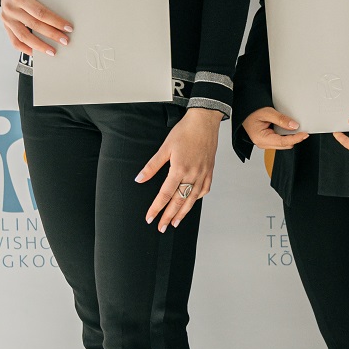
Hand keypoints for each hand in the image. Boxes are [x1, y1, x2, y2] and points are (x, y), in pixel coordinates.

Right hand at [0, 0, 71, 57]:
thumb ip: (44, 1)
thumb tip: (63, 17)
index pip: (40, 12)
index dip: (55, 21)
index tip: (68, 27)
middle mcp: (11, 8)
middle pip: (34, 24)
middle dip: (51, 34)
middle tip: (65, 41)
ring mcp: (7, 19)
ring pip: (24, 36)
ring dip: (40, 45)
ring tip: (52, 51)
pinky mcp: (6, 27)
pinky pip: (15, 42)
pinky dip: (26, 49)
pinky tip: (36, 53)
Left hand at [136, 109, 220, 230]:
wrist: (204, 122)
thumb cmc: (185, 132)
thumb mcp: (165, 148)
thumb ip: (152, 166)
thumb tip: (139, 179)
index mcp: (179, 169)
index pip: (165, 194)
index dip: (156, 208)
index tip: (150, 218)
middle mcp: (192, 174)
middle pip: (179, 201)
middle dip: (169, 216)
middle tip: (162, 227)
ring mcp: (203, 174)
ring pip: (192, 199)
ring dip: (183, 213)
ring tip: (175, 222)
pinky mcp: (209, 171)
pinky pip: (204, 190)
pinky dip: (197, 198)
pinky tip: (191, 202)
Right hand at [242, 106, 308, 149]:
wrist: (244, 112)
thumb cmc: (251, 112)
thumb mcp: (267, 112)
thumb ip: (281, 119)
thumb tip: (294, 126)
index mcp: (261, 139)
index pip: (283, 142)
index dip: (296, 138)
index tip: (304, 134)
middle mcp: (263, 144)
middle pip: (285, 145)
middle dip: (294, 138)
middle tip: (302, 129)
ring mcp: (265, 143)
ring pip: (283, 144)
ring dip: (290, 137)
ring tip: (294, 128)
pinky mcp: (268, 141)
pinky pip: (280, 141)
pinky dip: (285, 136)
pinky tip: (287, 129)